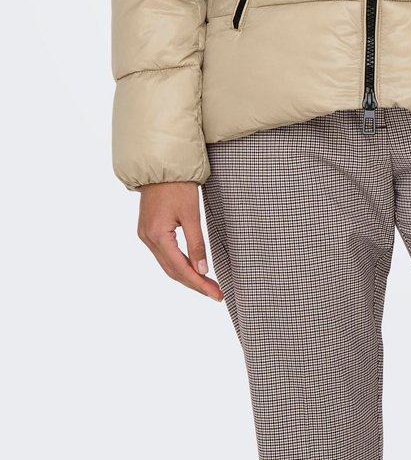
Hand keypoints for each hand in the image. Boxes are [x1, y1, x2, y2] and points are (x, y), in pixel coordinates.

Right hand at [137, 182, 223, 300]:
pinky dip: (178, 264)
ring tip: (207, 285)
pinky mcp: (148, 230)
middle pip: (172, 270)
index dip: (199, 284)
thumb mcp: (191, 213)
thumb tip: (202, 269)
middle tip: (215, 294)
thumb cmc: (178, 186)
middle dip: (195, 283)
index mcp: (157, 236)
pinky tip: (191, 268)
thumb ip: (196, 243)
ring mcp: (145, 235)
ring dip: (187, 275)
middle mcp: (147, 239)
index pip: (180, 269)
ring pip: (167, 264)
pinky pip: (163, 254)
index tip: (216, 294)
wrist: (161, 165)